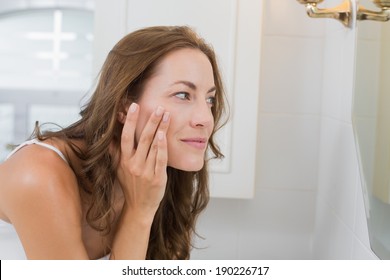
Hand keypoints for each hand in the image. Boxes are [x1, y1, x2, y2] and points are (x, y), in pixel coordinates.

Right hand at [117, 103, 169, 219]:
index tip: (134, 106)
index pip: (125, 137)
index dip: (130, 121)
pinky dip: (162, 147)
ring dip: (160, 129)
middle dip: (151, 121)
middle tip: (159, 107)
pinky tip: (164, 135)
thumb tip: (108, 137)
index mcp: (124, 160)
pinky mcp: (157, 178)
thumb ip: (114, 152)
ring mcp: (146, 171)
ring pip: (153, 146)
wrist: (139, 207)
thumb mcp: (118, 169)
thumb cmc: (130, 186)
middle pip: (142, 138)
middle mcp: (134, 164)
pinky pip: (160, 160)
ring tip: (166, 115)